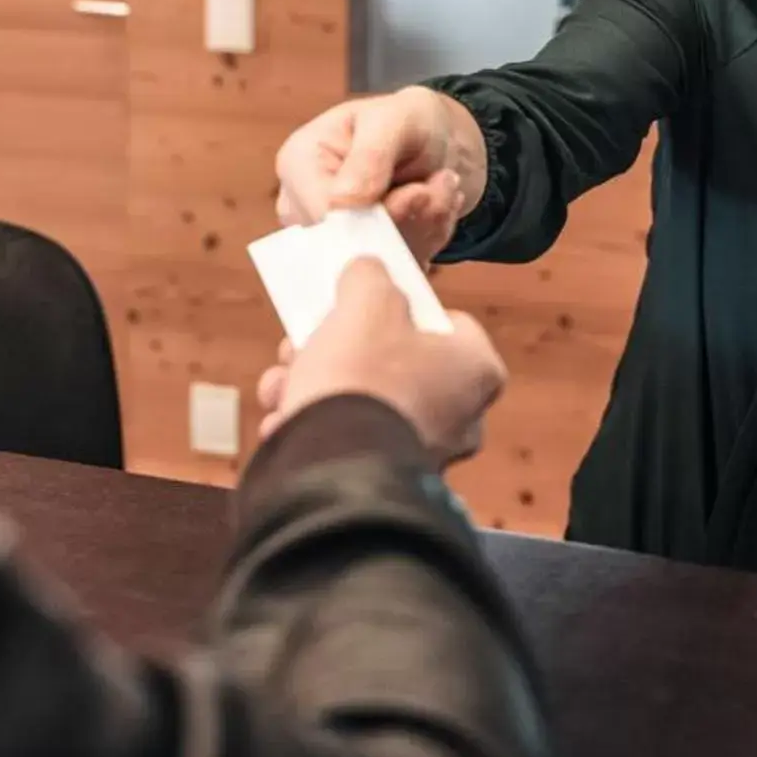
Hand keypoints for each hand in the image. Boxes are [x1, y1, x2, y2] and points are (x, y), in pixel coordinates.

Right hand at [254, 259, 506, 464]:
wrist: (335, 470)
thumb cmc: (363, 375)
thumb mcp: (365, 301)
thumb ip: (370, 277)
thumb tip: (367, 271)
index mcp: (476, 369)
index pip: (452, 324)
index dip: (407, 308)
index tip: (367, 307)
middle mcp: (465, 417)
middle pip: (398, 365)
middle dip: (342, 350)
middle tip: (303, 344)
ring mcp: (428, 457)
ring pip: (367, 404)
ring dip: (317, 388)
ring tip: (279, 387)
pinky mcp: (389, 485)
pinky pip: (352, 445)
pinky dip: (315, 430)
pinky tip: (283, 424)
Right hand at [274, 88, 484, 261]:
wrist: (437, 141)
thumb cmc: (408, 121)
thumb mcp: (396, 120)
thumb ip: (372, 155)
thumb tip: (342, 202)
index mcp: (297, 164)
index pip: (323, 216)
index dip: (376, 216)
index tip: (419, 193)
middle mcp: (302, 208)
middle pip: (349, 245)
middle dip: (407, 222)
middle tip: (438, 190)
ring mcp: (328, 239)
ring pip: (378, 262)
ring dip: (424, 231)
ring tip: (439, 193)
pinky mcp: (357, 260)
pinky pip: (394, 272)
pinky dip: (427, 245)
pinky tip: (436, 212)